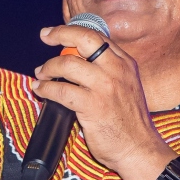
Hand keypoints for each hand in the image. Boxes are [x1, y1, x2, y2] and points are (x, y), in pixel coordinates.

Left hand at [32, 23, 168, 179]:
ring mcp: (104, 87)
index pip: (97, 36)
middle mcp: (117, 70)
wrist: (139, 149)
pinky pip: (61, 90)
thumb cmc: (130, 123)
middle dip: (60, 34)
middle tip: (45, 36)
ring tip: (41, 74)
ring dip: (48, 67)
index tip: (57, 32)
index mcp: (125, 64)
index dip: (73, 31)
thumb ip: (108, 71)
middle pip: (84, 39)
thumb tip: (77, 59)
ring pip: (67, 64)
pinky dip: (46, 88)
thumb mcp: (127, 87)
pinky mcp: (92, 105)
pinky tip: (41, 90)